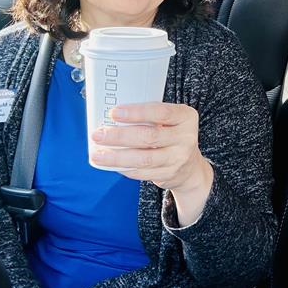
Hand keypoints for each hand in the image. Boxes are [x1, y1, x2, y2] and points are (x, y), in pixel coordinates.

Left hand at [90, 102, 211, 193]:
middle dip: (120, 136)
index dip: (137, 113)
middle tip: (98, 134)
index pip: (161, 112)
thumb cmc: (172, 136)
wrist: (190, 166)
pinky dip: (124, 168)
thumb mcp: (171, 120)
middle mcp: (186, 138)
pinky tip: (111, 164)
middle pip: (149, 136)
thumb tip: (112, 116)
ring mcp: (178, 158)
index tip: (114, 112)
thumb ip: (150, 116)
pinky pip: (142, 173)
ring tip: (98, 154)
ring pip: (143, 158)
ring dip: (117, 157)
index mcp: (186, 117)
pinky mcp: (169, 175)